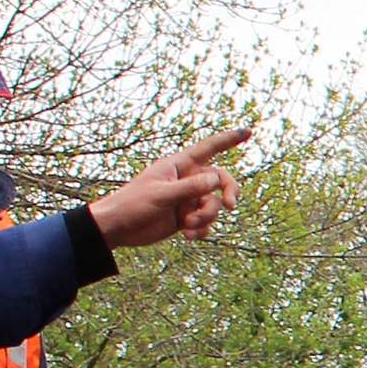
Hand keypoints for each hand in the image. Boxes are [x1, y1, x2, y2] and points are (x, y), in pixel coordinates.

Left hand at [86, 127, 250, 250]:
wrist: (118, 228)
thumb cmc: (133, 204)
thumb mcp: (161, 194)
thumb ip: (189, 187)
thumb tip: (216, 178)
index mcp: (178, 166)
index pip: (208, 148)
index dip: (228, 140)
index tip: (248, 131)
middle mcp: (186, 180)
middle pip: (220, 181)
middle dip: (228, 193)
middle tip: (231, 206)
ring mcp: (187, 199)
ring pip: (213, 205)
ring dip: (206, 217)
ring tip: (189, 225)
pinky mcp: (185, 218)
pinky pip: (205, 222)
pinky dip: (201, 230)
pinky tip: (187, 236)